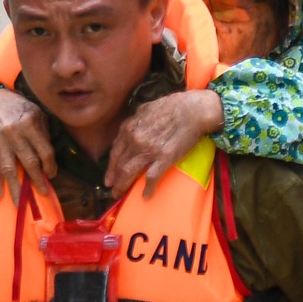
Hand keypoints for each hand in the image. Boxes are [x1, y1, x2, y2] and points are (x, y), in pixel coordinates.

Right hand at [0, 88, 53, 202]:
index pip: (44, 151)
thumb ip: (43, 134)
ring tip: (20, 204)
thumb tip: (49, 160)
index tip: (52, 175)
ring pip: (9, 169)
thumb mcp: (36, 113)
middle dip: (37, 180)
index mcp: (29, 124)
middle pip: (29, 162)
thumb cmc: (18, 108)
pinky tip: (0, 195)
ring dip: (16, 188)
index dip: (50, 166)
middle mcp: (14, 133)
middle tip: (43, 193)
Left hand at [106, 90, 223, 197]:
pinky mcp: (163, 159)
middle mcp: (135, 140)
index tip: (110, 175)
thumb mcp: (146, 108)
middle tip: (112, 189)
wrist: (193, 110)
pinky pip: (151, 177)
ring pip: (128, 173)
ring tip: (119, 194)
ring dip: (122, 186)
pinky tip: (146, 195)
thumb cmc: (173, 105)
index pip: (115, 151)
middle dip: (113, 179)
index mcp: (130, 128)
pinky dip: (147, 188)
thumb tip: (132, 126)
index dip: (111, 165)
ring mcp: (148, 150)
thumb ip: (136, 119)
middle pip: (119, 164)